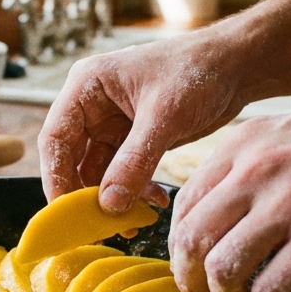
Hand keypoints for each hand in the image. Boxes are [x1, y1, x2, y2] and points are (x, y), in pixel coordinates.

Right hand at [38, 29, 250, 211]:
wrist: (236, 65)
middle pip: (72, 159)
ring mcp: (112, 123)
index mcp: (87, 85)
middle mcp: (93, 105)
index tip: (66, 210)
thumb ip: (134, 161)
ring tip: (136, 220)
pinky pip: (123, 173)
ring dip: (114, 197)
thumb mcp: (164, 116)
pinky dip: (135, 190)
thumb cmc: (198, 70)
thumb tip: (109, 205)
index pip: (55, 137)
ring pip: (99, 171)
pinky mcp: (134, 138)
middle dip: (87, 194)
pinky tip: (157, 201)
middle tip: (101, 226)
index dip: (55, 176)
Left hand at [169, 91, 290, 291]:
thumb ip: (259, 168)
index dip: (180, 244)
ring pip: (222, 268)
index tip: (190, 265)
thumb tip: (234, 217)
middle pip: (191, 238)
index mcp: (246, 144)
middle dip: (189, 280)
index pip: (186, 202)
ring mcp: (288, 204)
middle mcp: (257, 170)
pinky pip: (271, 289)